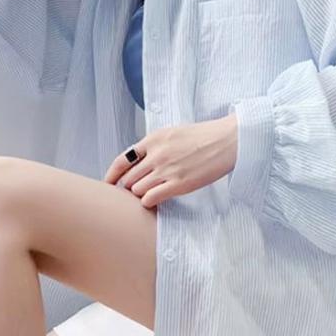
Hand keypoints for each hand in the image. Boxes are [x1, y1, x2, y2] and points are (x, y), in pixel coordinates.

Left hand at [105, 115, 237, 208]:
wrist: (227, 141)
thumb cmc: (203, 137)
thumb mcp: (172, 133)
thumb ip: (154, 146)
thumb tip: (138, 161)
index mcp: (153, 139)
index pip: (122, 160)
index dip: (112, 175)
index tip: (108, 183)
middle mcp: (156, 155)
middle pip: (128, 179)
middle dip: (129, 187)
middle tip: (135, 191)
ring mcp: (166, 170)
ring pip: (137, 190)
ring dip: (140, 195)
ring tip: (150, 194)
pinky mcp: (178, 184)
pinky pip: (151, 199)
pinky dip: (149, 202)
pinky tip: (156, 201)